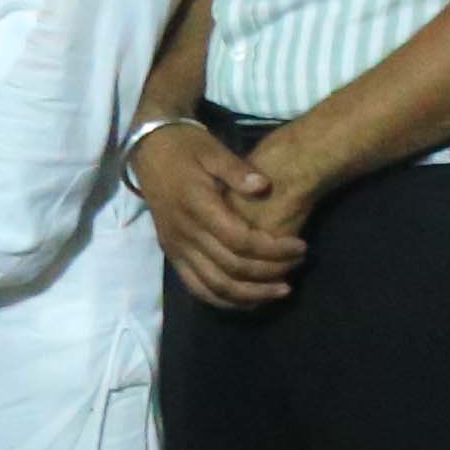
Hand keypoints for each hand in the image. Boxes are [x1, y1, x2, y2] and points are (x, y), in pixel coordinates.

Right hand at [128, 122, 308, 313]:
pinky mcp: (172, 254)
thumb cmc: (187, 148)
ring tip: (280, 291)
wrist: (149, 151)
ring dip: (250, 294)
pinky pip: (197, 287)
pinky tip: (249, 300)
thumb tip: (264, 185)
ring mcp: (176, 247)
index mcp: (197, 206)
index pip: (240, 241)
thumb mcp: (213, 150)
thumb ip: (237, 170)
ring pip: (214, 286)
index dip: (273, 249)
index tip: (301, 247)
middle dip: (269, 272)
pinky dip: (224, 300)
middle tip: (298, 266)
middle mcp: (185, 233)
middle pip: (231, 268)